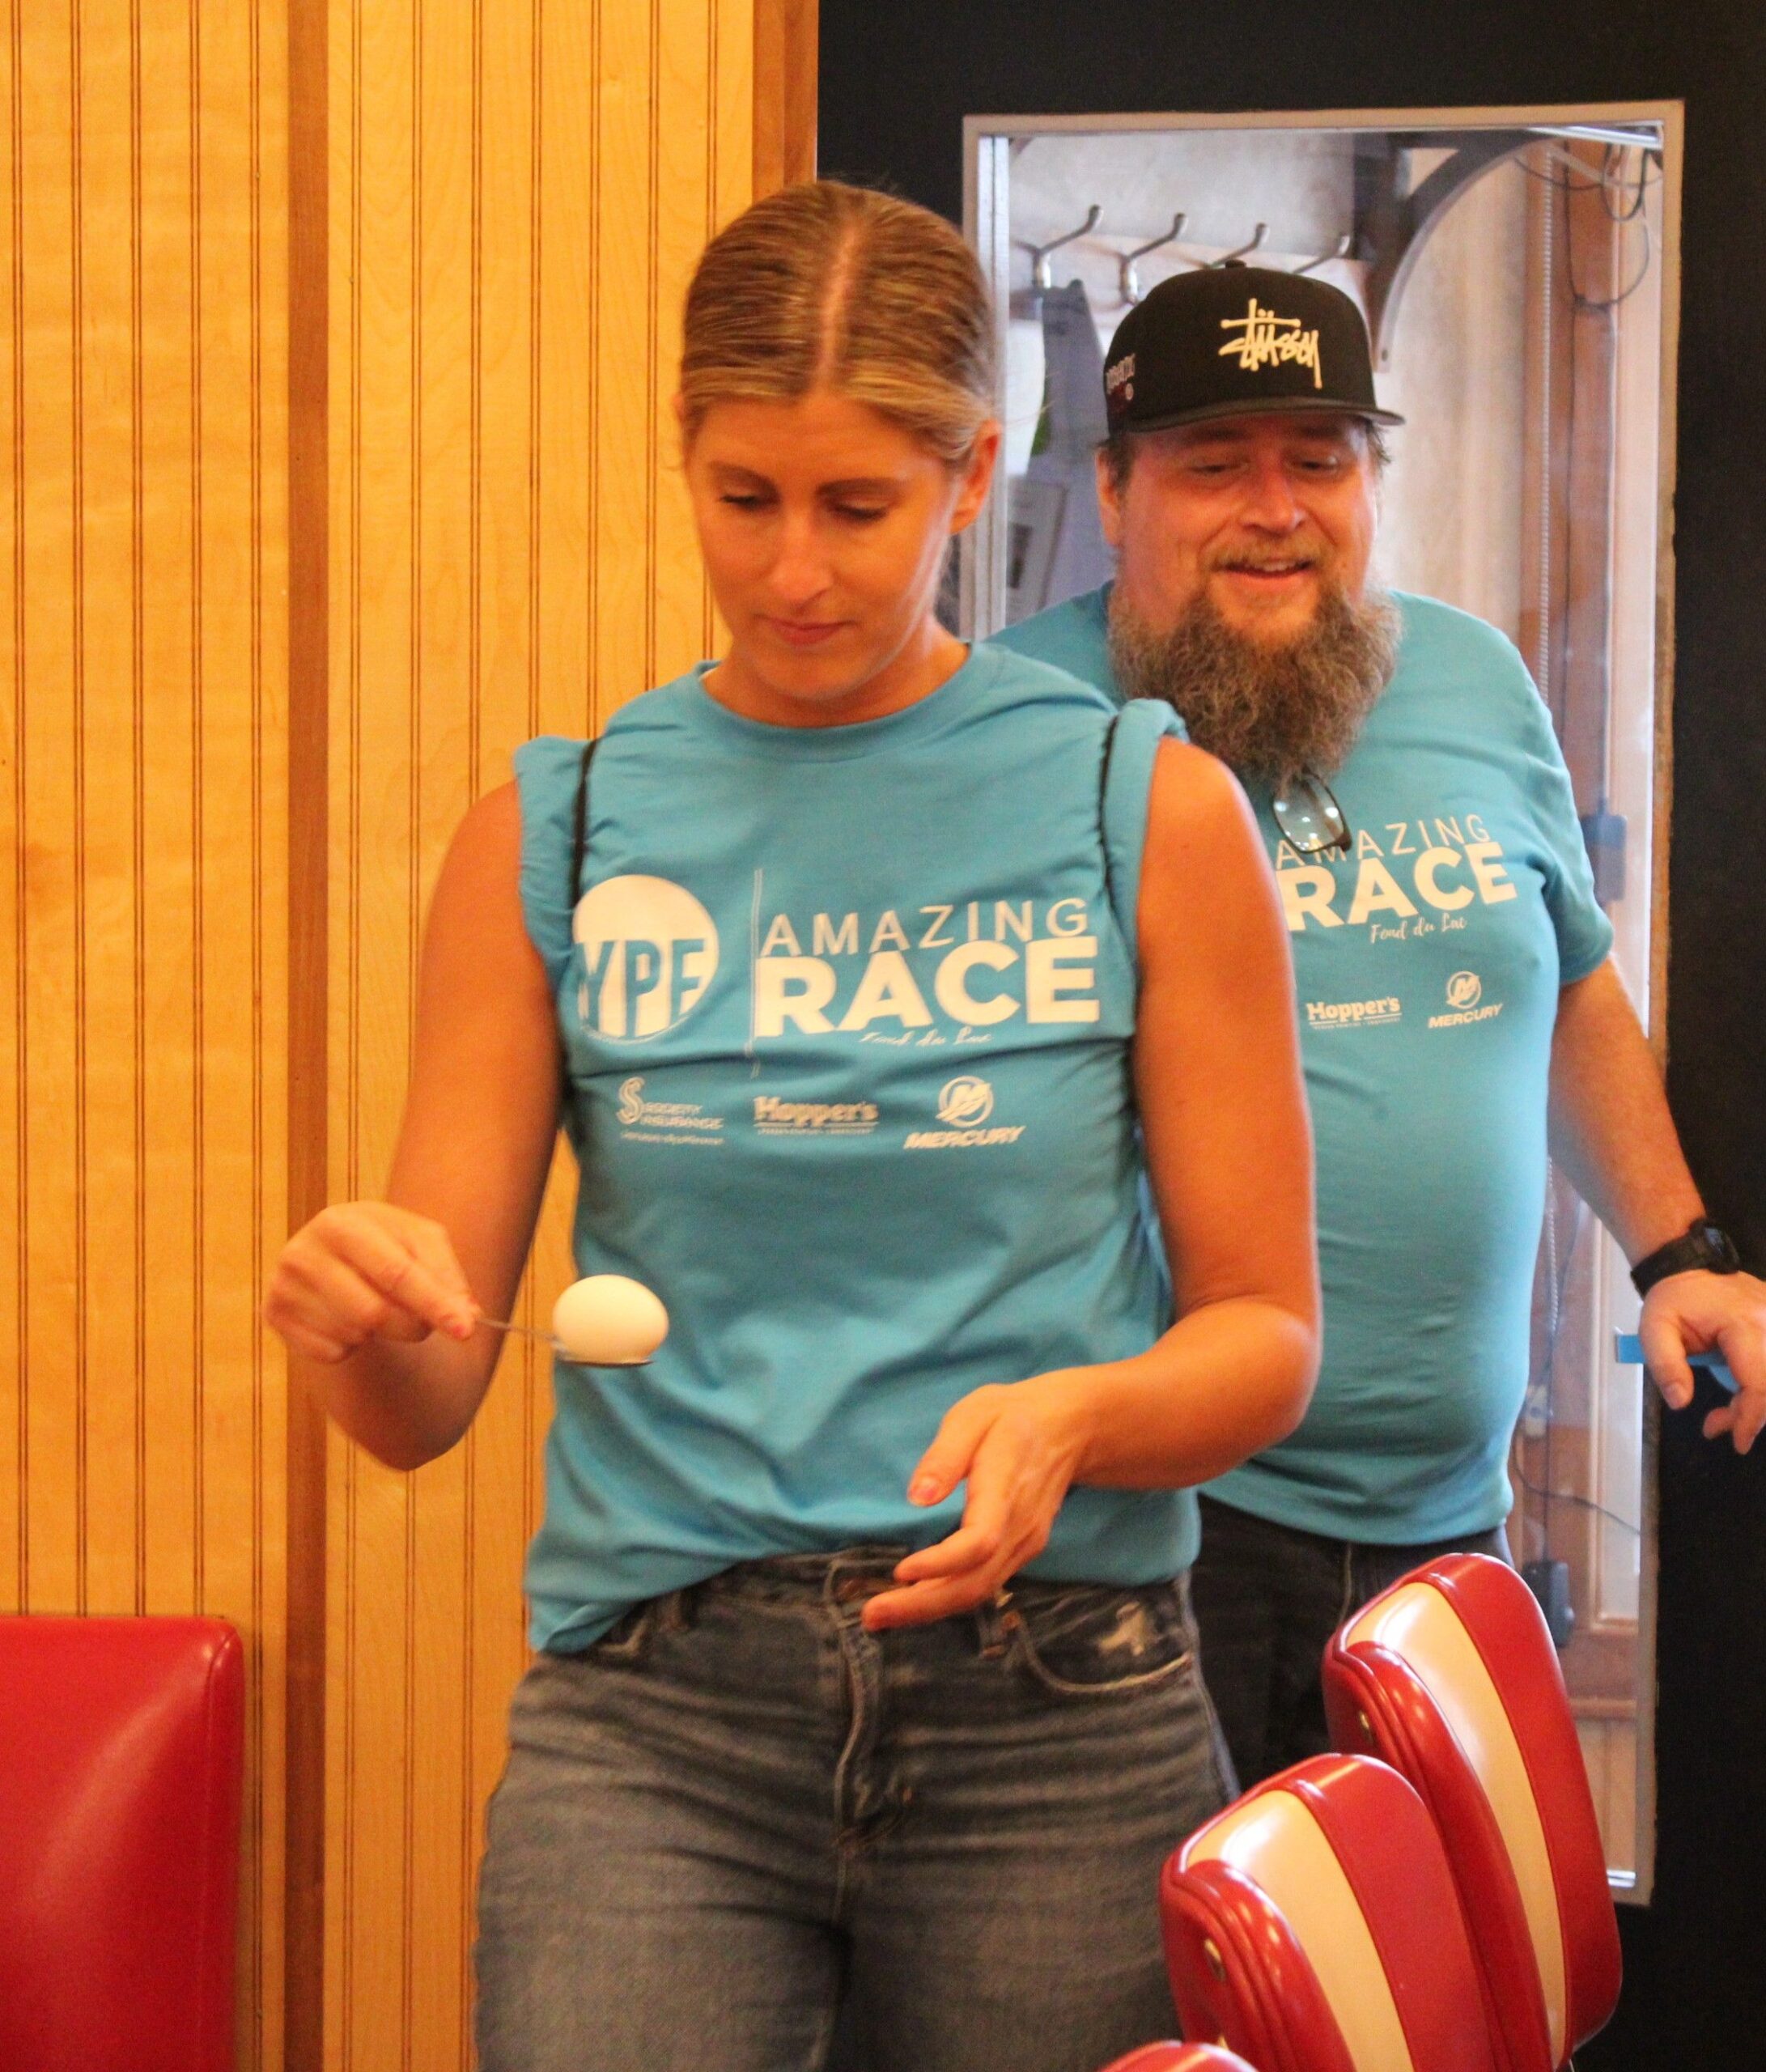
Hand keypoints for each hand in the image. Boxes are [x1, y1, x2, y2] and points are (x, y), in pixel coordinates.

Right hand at [264, 1202, 479, 1362]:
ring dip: (381, 1333)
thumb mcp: (423, 1245)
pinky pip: (329, 1352)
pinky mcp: (273, 1316)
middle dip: (411, 1326)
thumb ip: (447, 1277)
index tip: (466, 1331)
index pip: (395, 1272)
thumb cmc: (388, 1245)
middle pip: (374, 1313)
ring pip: (354, 1334)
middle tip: (425, 1324)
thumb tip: (466, 1317)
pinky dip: (351, 1345)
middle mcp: (303, 1251)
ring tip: (379, 1307)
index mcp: (342, 1222)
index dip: (434, 1304)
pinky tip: (347, 1319)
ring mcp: (284, 1285)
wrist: (339, 1251)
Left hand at [861, 1374, 1092, 1631]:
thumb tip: (917, 1498)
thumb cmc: (1011, 1417)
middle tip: (872, 1615)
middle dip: (923, 1606)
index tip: (900, 1571)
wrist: (1068, 1428)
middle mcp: (1020, 1527)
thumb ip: (945, 1455)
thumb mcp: (973, 1415)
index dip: (940, 1563)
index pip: (979, 1541)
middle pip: (975, 1582)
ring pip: (980, 1590)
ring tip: (882, 1615)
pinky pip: (986, 1583)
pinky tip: (916, 1599)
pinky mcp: (1022, 1550)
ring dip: (931, 1609)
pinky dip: (950, 1597)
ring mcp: (1026, 1543)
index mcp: (1005, 1489)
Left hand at [1639, 1267, 1765, 1452]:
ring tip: (1727, 1412)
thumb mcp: (1654, 1329)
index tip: (1737, 1441)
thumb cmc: (1673, 1299)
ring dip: (1759, 1404)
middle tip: (1715, 1425)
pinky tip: (1743, 1396)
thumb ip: (1665, 1365)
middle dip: (1751, 1415)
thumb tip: (1680, 1401)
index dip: (1750, 1417)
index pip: (1759, 1381)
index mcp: (1742, 1324)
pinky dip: (1762, 1388)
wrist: (1688, 1268)